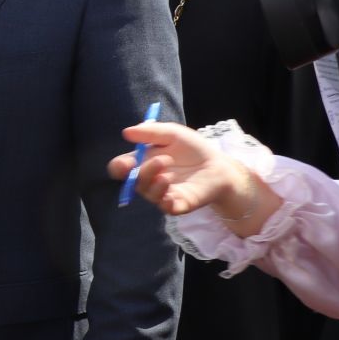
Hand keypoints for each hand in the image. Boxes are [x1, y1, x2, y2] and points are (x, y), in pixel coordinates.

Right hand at [106, 121, 258, 217]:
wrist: (219, 166)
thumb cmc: (193, 149)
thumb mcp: (173, 134)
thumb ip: (151, 132)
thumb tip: (126, 132)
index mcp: (142, 163)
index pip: (120, 169)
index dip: (119, 167)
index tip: (127, 163)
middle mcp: (148, 181)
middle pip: (132, 182)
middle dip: (143, 172)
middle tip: (162, 160)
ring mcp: (162, 194)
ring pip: (148, 194)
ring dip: (155, 182)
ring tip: (169, 171)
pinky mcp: (177, 205)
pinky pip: (164, 207)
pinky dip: (165, 199)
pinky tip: (172, 190)